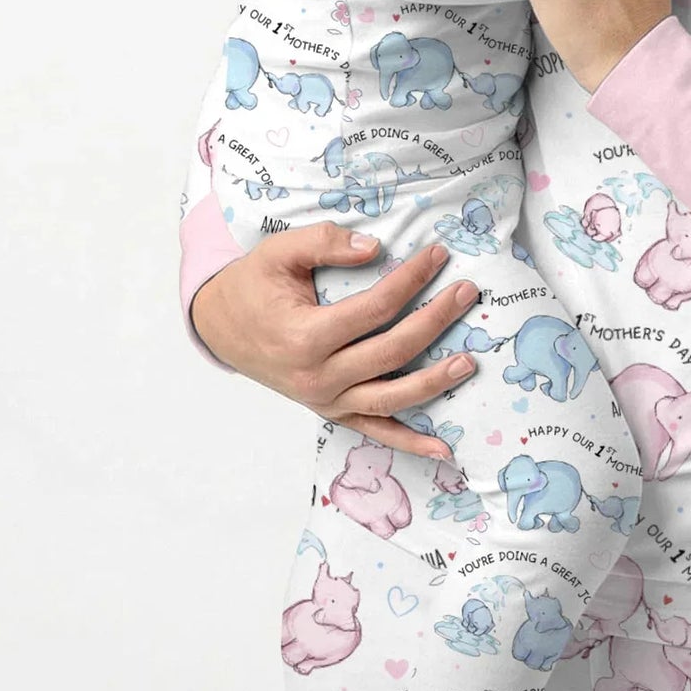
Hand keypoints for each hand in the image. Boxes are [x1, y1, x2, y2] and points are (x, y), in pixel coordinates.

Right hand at [190, 223, 478, 458]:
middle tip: (468, 292)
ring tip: (469, 362)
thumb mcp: (279, 252)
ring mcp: (326, 400)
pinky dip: (410, 442)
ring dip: (434, 383)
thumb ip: (325, 242)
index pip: (375, 309)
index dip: (411, 281)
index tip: (438, 256)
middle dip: (435, 321)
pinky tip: (444, 447)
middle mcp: (318, 377)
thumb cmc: (253, 286)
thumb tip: (375, 248)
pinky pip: (375, 431)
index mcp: (305, 336)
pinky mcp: (332, 411)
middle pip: (391, 352)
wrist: (221, 328)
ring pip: (390, 399)